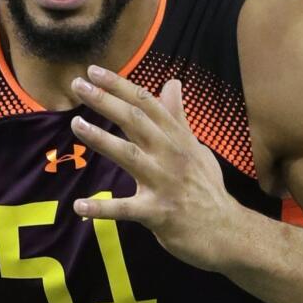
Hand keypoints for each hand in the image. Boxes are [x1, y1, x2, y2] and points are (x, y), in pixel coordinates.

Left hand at [69, 65, 244, 272]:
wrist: (227, 232)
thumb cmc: (207, 188)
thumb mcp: (196, 148)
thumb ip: (178, 118)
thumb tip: (172, 83)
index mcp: (178, 139)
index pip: (147, 104)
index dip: (120, 86)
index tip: (94, 71)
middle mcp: (171, 155)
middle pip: (136, 121)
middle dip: (105, 101)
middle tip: (78, 85)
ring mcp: (164, 184)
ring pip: (130, 156)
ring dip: (102, 139)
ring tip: (76, 125)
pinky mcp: (158, 213)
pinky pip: (126, 209)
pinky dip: (102, 208)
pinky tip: (79, 205)